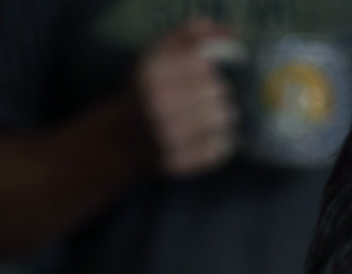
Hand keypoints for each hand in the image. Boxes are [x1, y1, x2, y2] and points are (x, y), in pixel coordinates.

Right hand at [135, 20, 240, 176]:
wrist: (123, 137)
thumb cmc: (146, 90)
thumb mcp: (157, 56)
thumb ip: (189, 37)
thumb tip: (228, 33)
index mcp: (153, 75)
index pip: (204, 66)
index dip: (212, 71)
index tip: (208, 77)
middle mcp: (158, 106)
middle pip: (216, 93)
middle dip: (221, 95)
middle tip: (217, 99)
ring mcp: (167, 137)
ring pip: (220, 121)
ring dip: (225, 118)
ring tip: (219, 117)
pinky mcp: (177, 162)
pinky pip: (217, 150)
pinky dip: (222, 142)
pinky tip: (214, 137)